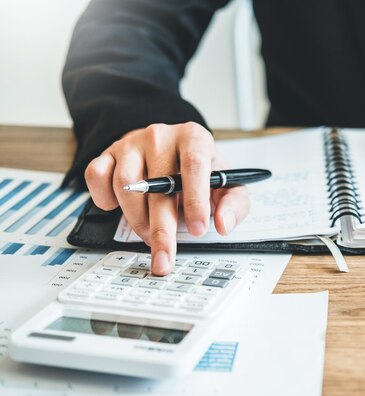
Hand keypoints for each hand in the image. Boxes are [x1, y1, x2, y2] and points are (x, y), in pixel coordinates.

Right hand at [84, 122, 250, 274]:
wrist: (171, 149)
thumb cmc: (200, 171)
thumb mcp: (227, 184)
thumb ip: (234, 204)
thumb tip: (224, 224)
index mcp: (194, 138)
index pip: (193, 165)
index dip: (195, 200)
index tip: (198, 229)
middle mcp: (161, 136)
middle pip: (157, 184)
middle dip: (162, 229)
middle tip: (165, 257)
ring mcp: (131, 143)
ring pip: (125, 185)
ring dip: (136, 219)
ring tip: (150, 235)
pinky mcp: (108, 153)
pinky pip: (96, 176)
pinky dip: (104, 198)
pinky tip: (118, 208)